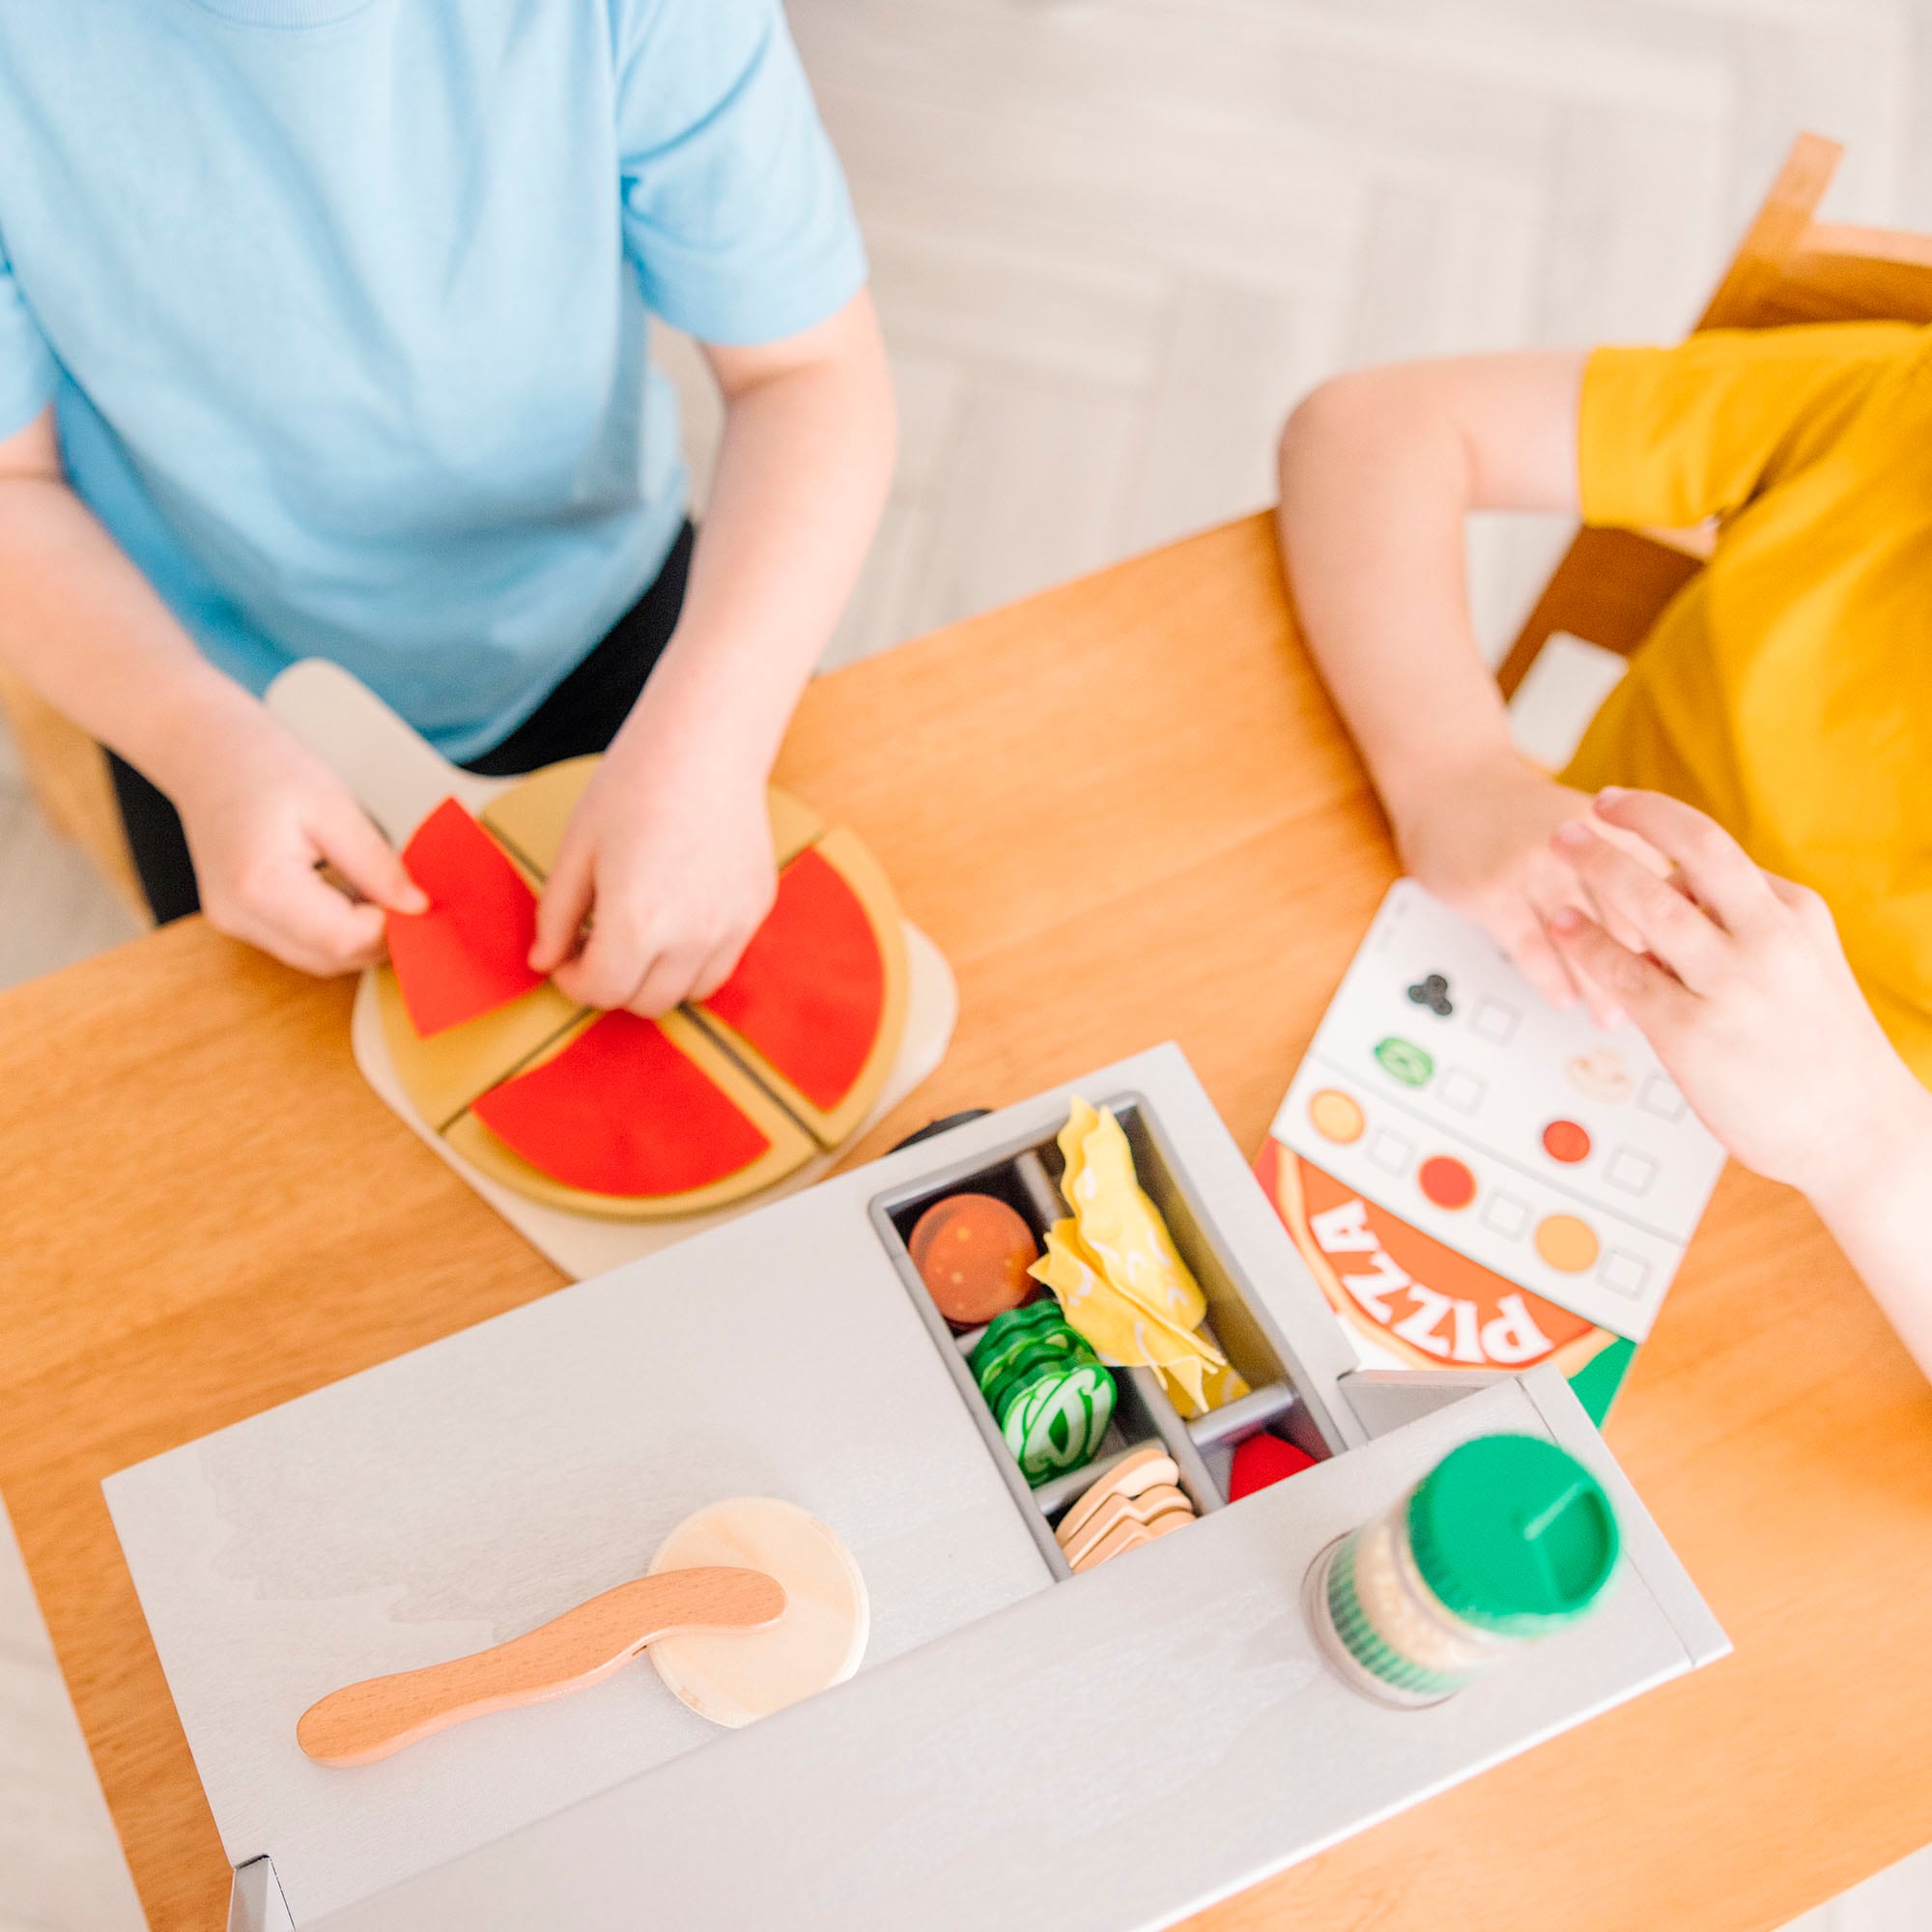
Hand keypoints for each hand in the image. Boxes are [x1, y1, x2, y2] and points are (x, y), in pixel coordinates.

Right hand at [170, 704, 426, 974]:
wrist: (205, 751)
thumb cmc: (264, 765)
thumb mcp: (334, 806)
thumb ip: (376, 864)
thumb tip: (416, 907)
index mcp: (259, 884)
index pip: (343, 940)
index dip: (390, 930)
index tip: (418, 904)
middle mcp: (239, 914)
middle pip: (329, 958)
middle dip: (377, 938)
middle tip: (407, 899)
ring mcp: (233, 922)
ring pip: (316, 958)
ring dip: (357, 936)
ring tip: (376, 889)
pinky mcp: (238, 919)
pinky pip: (299, 943)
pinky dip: (333, 928)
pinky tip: (348, 892)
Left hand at [528, 721, 775, 1016]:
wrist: (705, 747)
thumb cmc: (634, 787)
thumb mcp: (576, 850)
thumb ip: (554, 915)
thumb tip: (543, 962)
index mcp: (636, 923)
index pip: (601, 992)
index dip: (573, 982)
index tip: (566, 959)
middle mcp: (690, 937)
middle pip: (645, 1003)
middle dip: (613, 985)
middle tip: (597, 948)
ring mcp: (730, 927)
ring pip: (689, 993)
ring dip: (657, 979)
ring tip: (639, 937)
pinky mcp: (754, 911)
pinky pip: (721, 961)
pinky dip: (694, 958)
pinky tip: (676, 916)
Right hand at [1386, 753, 1664, 1022]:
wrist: (1453, 784)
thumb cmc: (1525, 815)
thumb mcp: (1591, 823)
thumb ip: (1632, 863)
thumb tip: (1678, 926)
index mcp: (1614, 827)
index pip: (1660, 895)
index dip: (1676, 941)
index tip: (1687, 979)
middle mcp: (1578, 844)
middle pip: (1625, 920)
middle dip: (1644, 972)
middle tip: (1658, 1009)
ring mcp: (1532, 867)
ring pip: (1580, 939)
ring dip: (1598, 985)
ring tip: (1610, 1016)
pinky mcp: (1492, 891)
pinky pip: (1530, 947)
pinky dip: (1550, 978)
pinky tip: (1563, 997)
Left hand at [1546, 788, 1923, 1197]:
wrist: (1857, 1131)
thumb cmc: (1820, 1049)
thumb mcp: (1802, 962)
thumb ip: (1741, 924)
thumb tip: (1674, 891)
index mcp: (1793, 912)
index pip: (1714, 848)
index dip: (1656, 819)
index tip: (1618, 805)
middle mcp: (1767, 939)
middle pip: (1695, 850)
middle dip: (1632, 819)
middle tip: (1579, 814)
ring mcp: (1731, 985)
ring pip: (1653, 905)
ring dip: (1598, 868)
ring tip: (1558, 847)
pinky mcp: (1692, 1033)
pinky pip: (1626, 974)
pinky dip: (1588, 942)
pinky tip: (1564, 924)